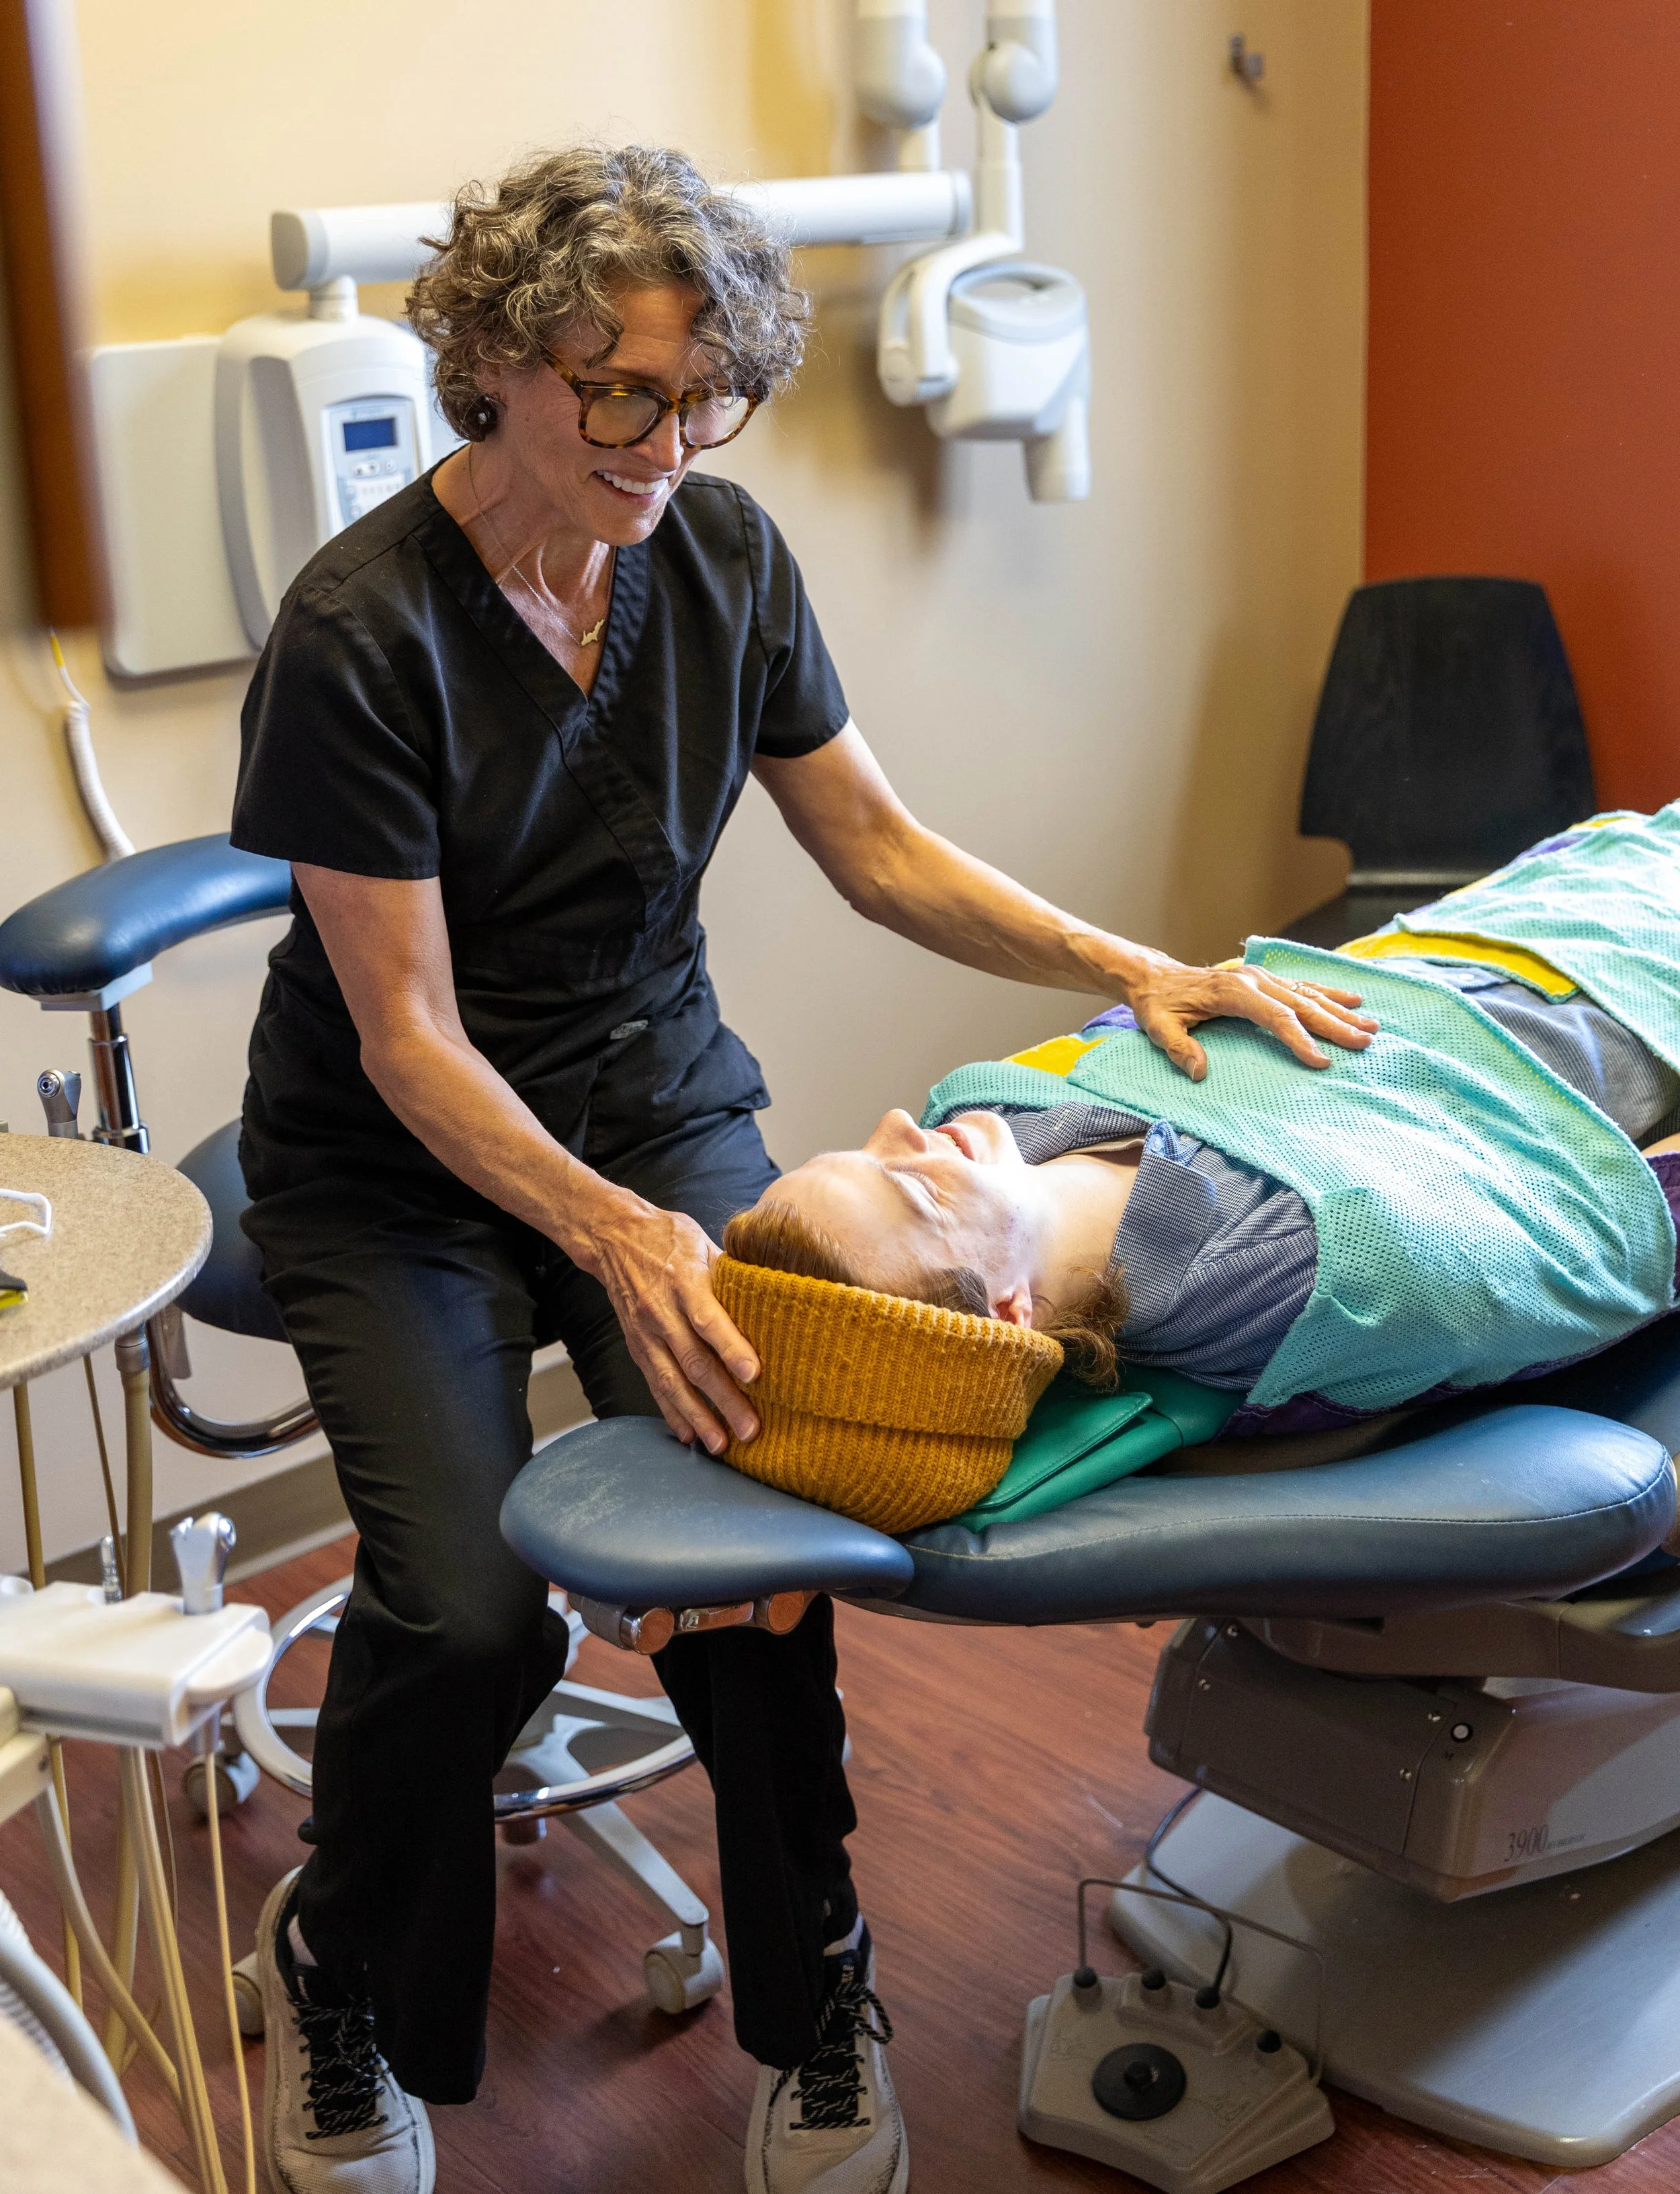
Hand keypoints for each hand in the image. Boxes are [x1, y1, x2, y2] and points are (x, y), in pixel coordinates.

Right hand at [574, 1193, 760, 1454]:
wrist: (615, 1237)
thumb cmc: (670, 1237)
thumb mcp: (704, 1244)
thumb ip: (733, 1274)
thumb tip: (775, 1295)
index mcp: (685, 1282)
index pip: (709, 1320)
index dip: (732, 1349)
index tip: (755, 1375)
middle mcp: (662, 1311)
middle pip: (695, 1362)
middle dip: (723, 1399)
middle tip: (750, 1428)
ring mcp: (646, 1333)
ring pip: (672, 1382)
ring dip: (698, 1416)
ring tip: (720, 1444)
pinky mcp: (637, 1347)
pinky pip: (655, 1385)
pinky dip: (671, 1412)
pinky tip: (689, 1434)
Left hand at [1120, 952, 1377, 1080]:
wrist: (1155, 978)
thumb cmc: (1158, 1006)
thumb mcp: (1159, 1028)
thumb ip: (1178, 1049)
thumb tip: (1199, 1072)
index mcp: (1232, 992)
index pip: (1274, 1017)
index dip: (1299, 1039)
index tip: (1320, 1061)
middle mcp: (1252, 980)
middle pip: (1301, 1004)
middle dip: (1334, 1025)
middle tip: (1364, 1043)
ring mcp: (1260, 977)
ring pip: (1307, 994)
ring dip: (1340, 1010)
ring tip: (1371, 1026)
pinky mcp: (1264, 979)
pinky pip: (1302, 986)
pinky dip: (1329, 994)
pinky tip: (1353, 1001)